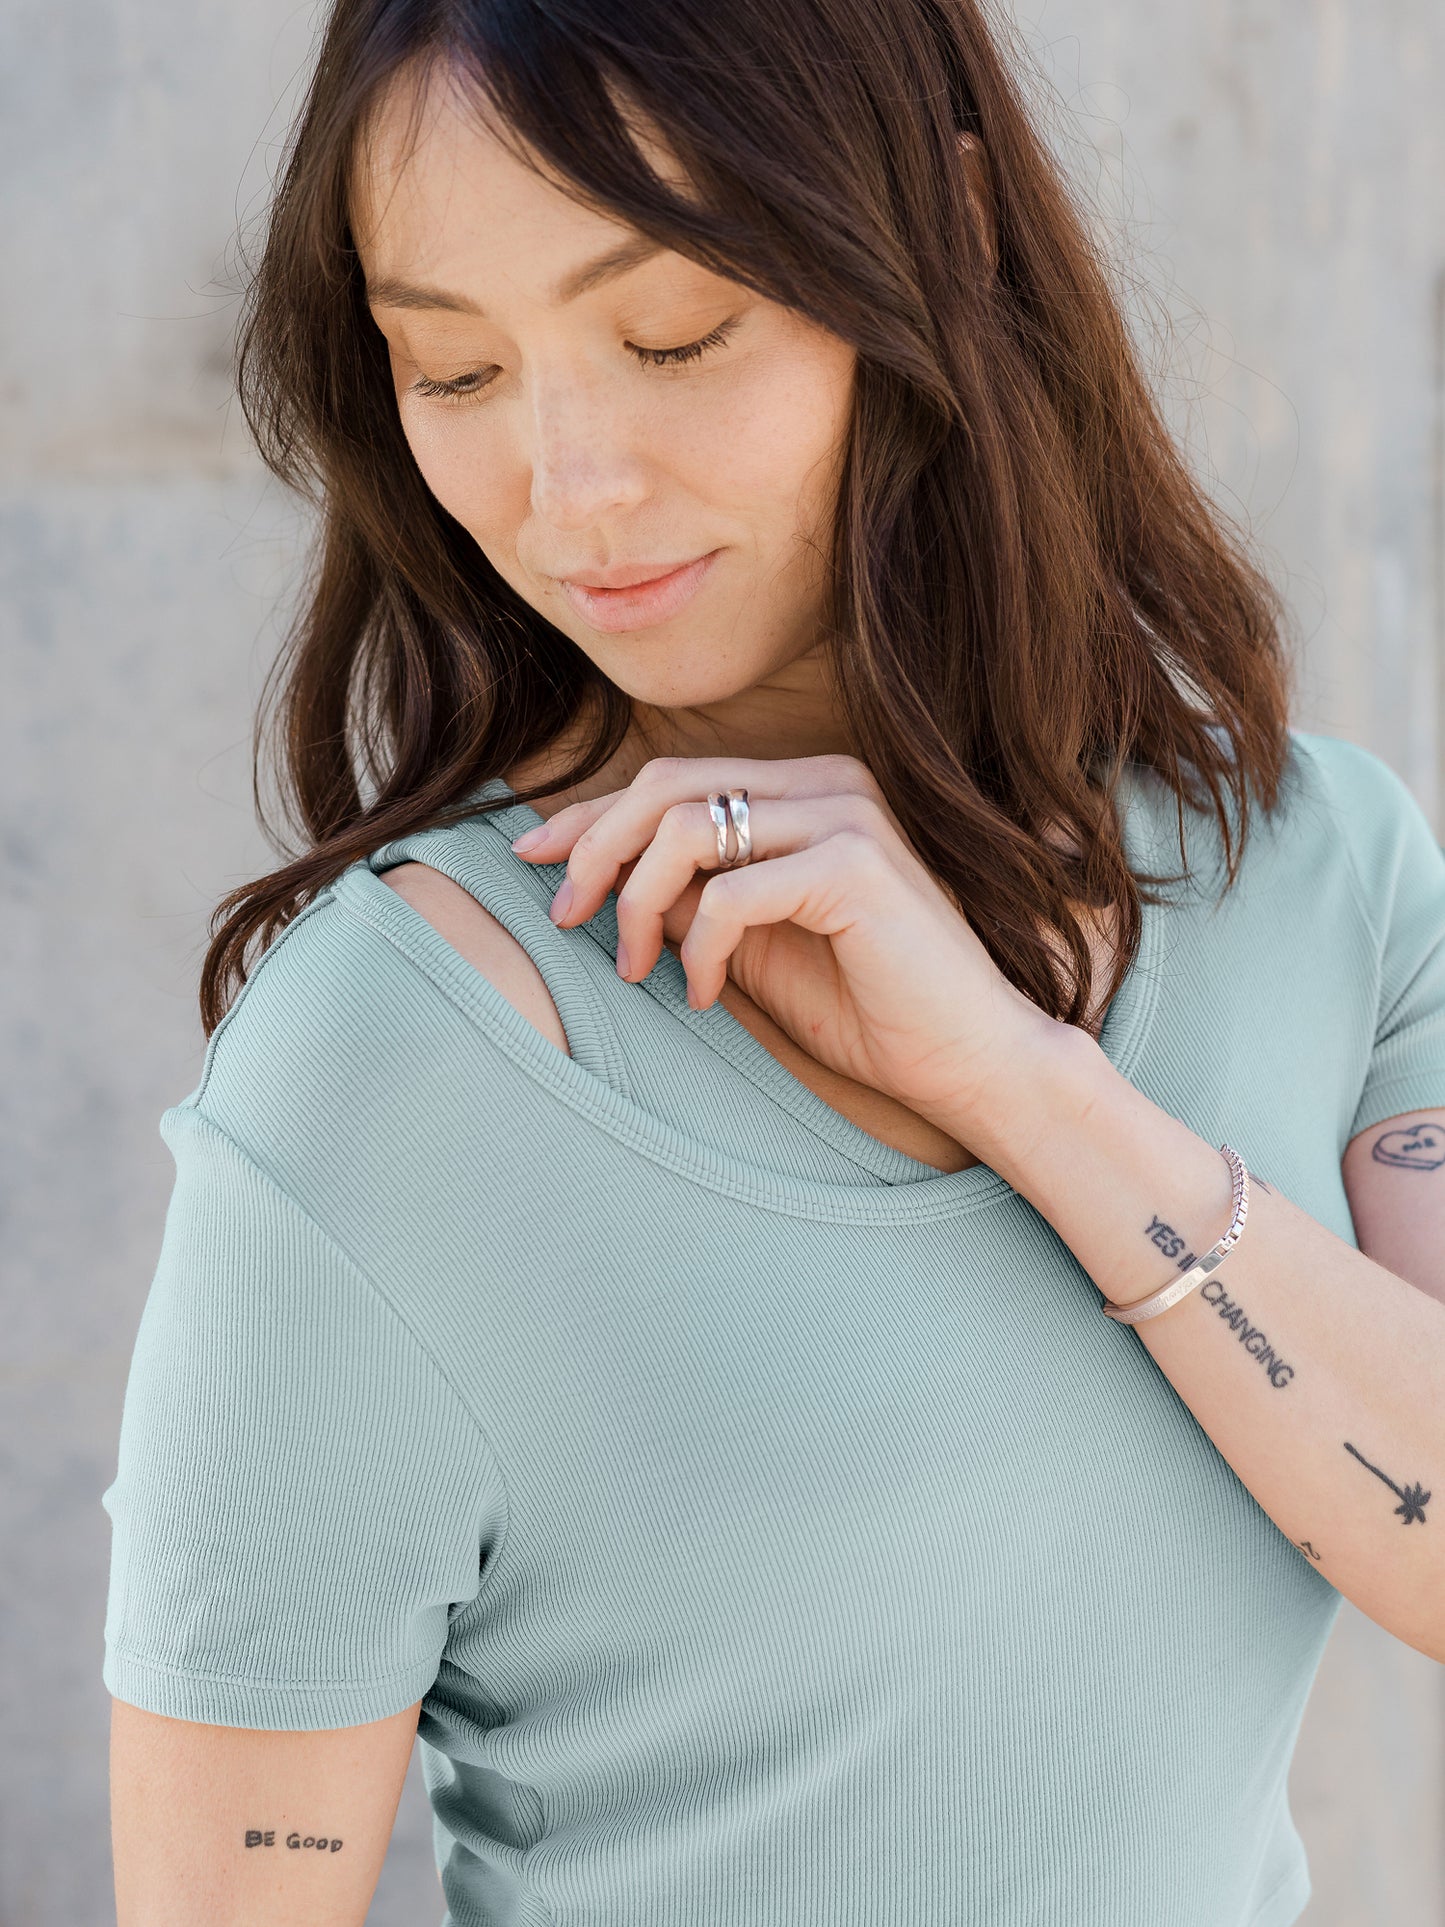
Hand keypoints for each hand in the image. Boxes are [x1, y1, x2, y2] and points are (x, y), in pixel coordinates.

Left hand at [509, 753, 1079, 1144]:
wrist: (969, 1061)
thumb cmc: (869, 1009)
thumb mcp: (755, 943)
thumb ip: (694, 895)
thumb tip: (607, 873)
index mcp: (808, 789)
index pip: (675, 778)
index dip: (592, 815)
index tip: (535, 861)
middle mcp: (828, 782)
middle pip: (666, 784)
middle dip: (594, 849)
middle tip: (564, 918)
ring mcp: (846, 815)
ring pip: (686, 827)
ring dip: (637, 903)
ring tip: (634, 966)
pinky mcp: (855, 865)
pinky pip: (727, 892)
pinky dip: (696, 948)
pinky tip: (702, 994)